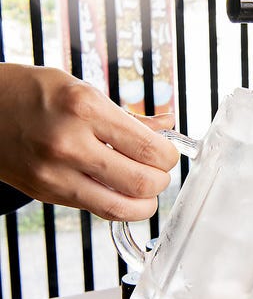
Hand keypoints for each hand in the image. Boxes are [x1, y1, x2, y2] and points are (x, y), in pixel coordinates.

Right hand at [0, 64, 178, 220]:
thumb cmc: (37, 93)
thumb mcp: (86, 90)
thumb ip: (130, 116)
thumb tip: (167, 125)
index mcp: (86, 109)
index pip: (148, 148)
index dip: (169, 156)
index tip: (170, 154)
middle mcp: (70, 144)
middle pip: (141, 182)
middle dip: (162, 180)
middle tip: (160, 171)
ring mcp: (55, 174)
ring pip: (120, 207)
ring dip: (145, 202)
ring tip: (146, 187)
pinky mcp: (47, 193)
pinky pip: (97, 208)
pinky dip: (119, 204)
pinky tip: (122, 190)